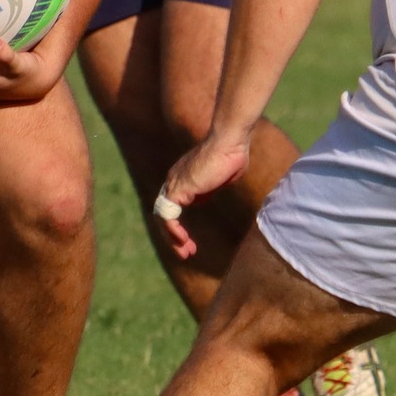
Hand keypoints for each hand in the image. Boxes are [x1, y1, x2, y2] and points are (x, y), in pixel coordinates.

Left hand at [153, 128, 252, 258]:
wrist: (230, 142)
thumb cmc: (232, 156)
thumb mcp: (218, 179)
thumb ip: (208, 188)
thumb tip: (203, 197)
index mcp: (182, 179)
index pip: (172, 206)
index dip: (178, 226)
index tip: (190, 242)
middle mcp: (174, 181)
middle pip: (164, 213)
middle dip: (173, 236)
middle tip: (186, 253)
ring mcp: (174, 184)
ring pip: (163, 217)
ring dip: (172, 238)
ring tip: (185, 253)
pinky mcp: (178, 188)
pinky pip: (167, 215)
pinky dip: (173, 230)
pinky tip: (183, 241)